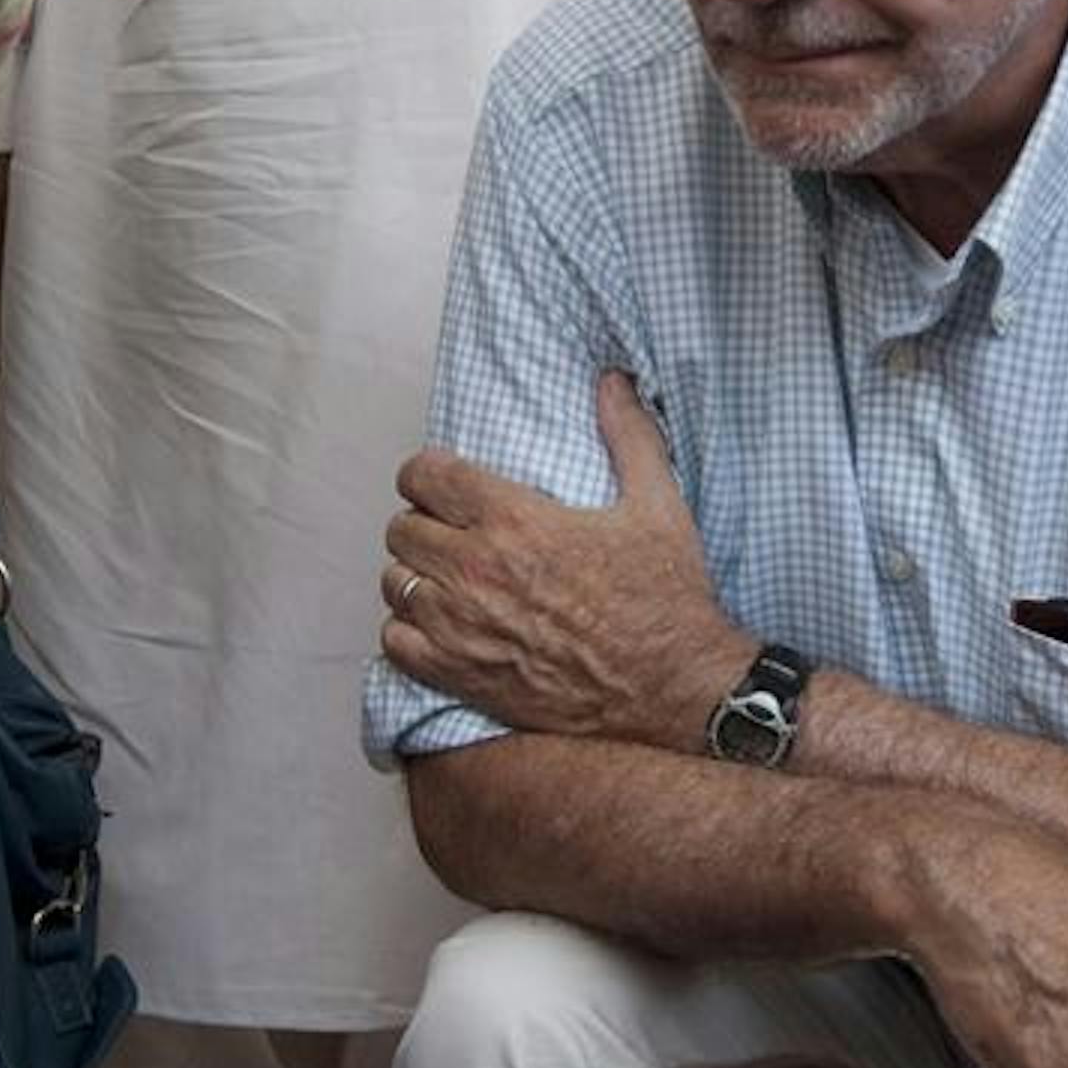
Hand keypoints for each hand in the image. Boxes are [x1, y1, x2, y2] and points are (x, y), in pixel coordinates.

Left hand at [380, 373, 747, 748]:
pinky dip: (408, 631)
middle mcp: (478, 571)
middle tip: (449, 532)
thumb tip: (613, 381)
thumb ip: (629, 435)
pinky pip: (396, 642)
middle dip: (422, 523)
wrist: (673, 687)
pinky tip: (437, 626)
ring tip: (444, 578)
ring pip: (394, 583)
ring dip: (414, 576)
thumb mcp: (658, 504)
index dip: (426, 474)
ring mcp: (462, 627)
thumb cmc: (665, 598)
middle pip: (402, 529)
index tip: (440, 482)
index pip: (426, 476)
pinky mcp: (461, 675)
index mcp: (516, 520)